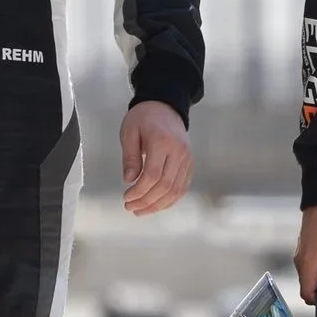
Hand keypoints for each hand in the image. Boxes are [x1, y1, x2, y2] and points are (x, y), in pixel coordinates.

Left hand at [120, 101, 192, 215]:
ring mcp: (187, 159)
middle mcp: (179, 152)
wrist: (165, 106)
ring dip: (158, 205)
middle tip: (130, 207)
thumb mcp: (129, 132)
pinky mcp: (190, 164)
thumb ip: (130, 157)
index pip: (153, 175)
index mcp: (163, 142)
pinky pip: (182, 187)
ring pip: (176, 190)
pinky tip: (155, 204)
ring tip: (140, 210)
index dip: (139, 191)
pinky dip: (169, 200)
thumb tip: (129, 180)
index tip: (126, 197)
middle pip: (165, 186)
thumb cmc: (144, 118)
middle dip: (146, 201)